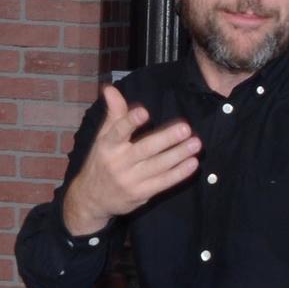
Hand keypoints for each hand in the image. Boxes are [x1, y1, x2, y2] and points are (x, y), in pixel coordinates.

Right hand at [62, 84, 200, 236]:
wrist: (92, 198)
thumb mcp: (103, 138)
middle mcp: (118, 163)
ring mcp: (130, 180)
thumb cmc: (102, 161)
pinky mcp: (141, 193)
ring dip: (178, 155)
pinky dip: (179, 174)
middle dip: (166, 139)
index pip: (117, 132)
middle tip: (186, 128)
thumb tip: (110, 88)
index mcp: (107, 146)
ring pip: (158, 166)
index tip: (143, 112)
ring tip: (196, 144)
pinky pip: (163, 182)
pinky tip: (192, 163)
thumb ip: (113, 114)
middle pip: (144, 149)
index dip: (130, 122)